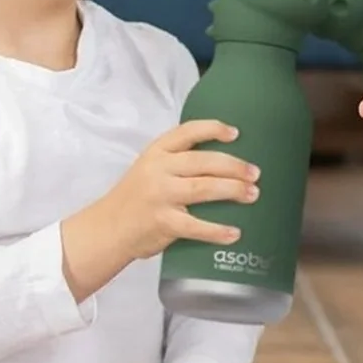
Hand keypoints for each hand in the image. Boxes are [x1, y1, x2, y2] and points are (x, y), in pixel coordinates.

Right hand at [105, 120, 259, 259]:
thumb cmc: (135, 199)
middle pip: (203, 161)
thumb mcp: (149, 169)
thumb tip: (224, 165)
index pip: (187, 132)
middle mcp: (159, 170)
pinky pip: (196, 226)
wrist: (107, 228)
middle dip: (234, 166)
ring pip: (204, 188)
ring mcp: (160, 196)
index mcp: (157, 152)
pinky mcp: (163, 222)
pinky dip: (218, 231)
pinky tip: (234, 233)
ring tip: (253, 195)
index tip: (235, 134)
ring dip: (233, 190)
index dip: (213, 129)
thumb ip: (177, 162)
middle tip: (255, 173)